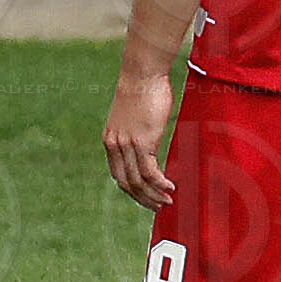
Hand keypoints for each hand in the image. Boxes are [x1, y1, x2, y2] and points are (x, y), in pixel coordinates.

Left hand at [103, 72, 175, 209]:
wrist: (142, 74)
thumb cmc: (142, 90)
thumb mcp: (133, 116)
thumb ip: (136, 133)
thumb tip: (149, 143)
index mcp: (110, 140)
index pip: (117, 175)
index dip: (131, 190)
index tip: (145, 198)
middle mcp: (115, 145)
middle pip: (126, 183)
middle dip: (142, 199)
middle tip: (158, 207)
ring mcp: (127, 145)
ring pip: (138, 181)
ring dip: (153, 195)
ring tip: (167, 202)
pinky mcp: (142, 142)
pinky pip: (150, 172)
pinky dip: (160, 184)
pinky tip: (170, 188)